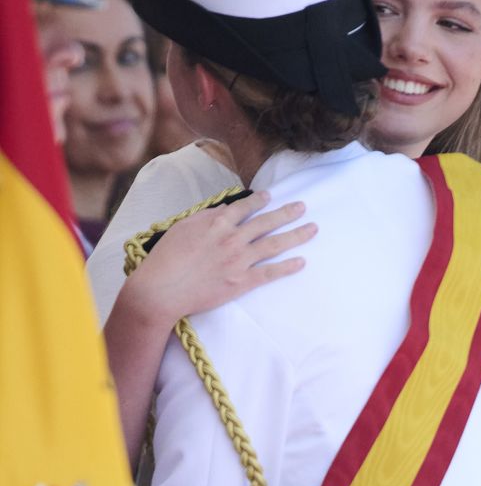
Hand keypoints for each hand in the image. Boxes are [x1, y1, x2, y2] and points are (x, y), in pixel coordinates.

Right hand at [125, 191, 317, 330]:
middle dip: (287, 212)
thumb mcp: (183, 227)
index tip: (270, 196)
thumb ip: (206, 217)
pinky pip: (270, 273)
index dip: (259, 200)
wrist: (162, 289)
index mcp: (217, 222)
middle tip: (303, 206)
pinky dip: (288, 267)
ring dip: (296, 235)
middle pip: (266, 222)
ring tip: (313, 228)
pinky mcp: (241, 282)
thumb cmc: (166, 258)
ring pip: (274, 244)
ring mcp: (239, 261)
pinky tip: (302, 262)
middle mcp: (233, 238)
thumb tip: (225, 210)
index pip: (245, 207)